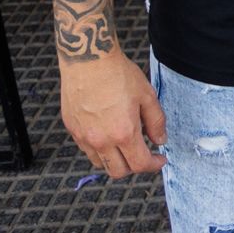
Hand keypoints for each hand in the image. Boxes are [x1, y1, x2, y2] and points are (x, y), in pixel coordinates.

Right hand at [59, 51, 166, 176]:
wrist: (88, 61)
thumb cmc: (118, 74)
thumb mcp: (147, 95)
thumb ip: (156, 122)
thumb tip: (160, 140)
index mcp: (123, 133)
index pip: (139, 164)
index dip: (153, 165)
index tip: (160, 159)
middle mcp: (101, 140)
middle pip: (118, 171)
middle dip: (134, 167)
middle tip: (144, 154)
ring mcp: (83, 137)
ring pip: (101, 163)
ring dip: (116, 160)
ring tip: (126, 143)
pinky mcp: (72, 130)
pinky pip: (88, 150)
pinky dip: (100, 149)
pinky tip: (109, 133)